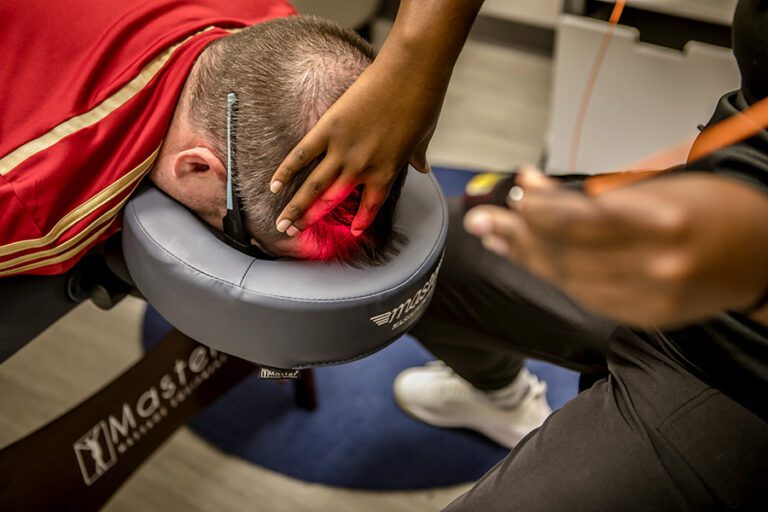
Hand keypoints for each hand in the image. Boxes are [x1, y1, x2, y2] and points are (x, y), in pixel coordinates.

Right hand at [270, 48, 442, 236]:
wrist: (410, 74)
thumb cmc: (422, 103)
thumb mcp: (423, 138)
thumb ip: (416, 157)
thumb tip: (423, 168)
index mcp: (386, 173)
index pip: (370, 207)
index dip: (361, 221)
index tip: (352, 231)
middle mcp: (361, 169)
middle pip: (331, 202)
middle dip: (311, 220)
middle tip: (294, 234)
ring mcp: (342, 150)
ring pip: (313, 187)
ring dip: (295, 208)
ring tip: (283, 225)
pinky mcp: (328, 129)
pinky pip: (301, 155)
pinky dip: (285, 171)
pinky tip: (274, 186)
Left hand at [464, 167, 767, 327]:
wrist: (765, 260)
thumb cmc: (719, 212)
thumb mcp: (662, 184)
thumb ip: (596, 192)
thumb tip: (538, 186)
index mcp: (661, 220)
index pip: (576, 219)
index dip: (537, 209)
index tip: (515, 192)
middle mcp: (654, 264)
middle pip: (565, 252)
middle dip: (517, 235)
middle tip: (482, 221)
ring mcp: (650, 297)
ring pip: (568, 278)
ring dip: (526, 257)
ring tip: (495, 239)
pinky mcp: (646, 316)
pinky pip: (585, 297)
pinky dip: (555, 277)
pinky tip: (529, 261)